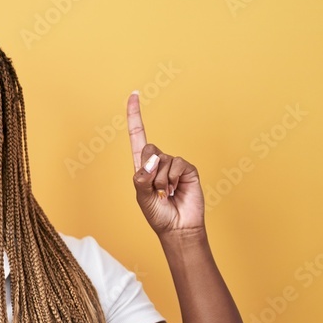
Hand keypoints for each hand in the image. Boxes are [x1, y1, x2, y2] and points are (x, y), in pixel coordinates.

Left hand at [127, 92, 204, 233]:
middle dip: (149, 170)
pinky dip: (173, 179)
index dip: (134, 116)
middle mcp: (158, 162)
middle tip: (155, 190)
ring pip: (162, 160)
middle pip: (149, 148)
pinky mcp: (188, 169)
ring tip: (165, 193)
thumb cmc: (158, 214)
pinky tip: (175, 190)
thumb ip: (142, 178)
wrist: (178, 227)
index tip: (134, 94)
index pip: (137, 136)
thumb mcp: (142, 197)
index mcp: (142, 166)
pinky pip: (177, 164)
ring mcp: (173, 165)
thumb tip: (152, 158)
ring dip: (161, 180)